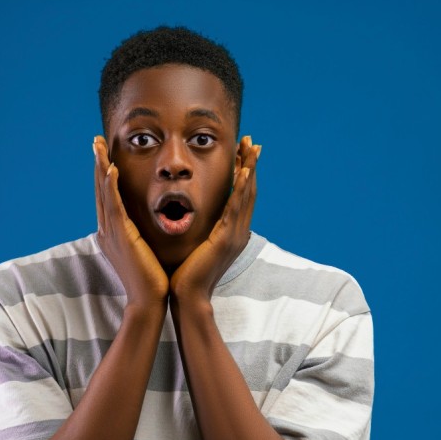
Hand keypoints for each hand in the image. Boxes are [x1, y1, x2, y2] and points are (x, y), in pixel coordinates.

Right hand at [93, 135, 168, 309]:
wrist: (149, 301)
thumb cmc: (151, 279)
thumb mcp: (142, 251)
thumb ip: (138, 236)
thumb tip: (142, 226)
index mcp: (112, 233)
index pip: (106, 197)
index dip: (104, 174)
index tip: (104, 154)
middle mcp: (107, 230)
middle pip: (100, 190)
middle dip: (98, 164)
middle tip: (96, 141)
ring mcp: (111, 232)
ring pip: (104, 193)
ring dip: (101, 168)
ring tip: (99, 146)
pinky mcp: (121, 236)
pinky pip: (114, 206)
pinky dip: (110, 186)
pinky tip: (111, 169)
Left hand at [170, 135, 260, 303]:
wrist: (187, 297)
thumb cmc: (187, 274)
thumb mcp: (199, 246)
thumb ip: (204, 232)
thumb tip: (199, 220)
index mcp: (231, 233)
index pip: (241, 197)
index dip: (245, 173)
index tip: (244, 152)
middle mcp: (238, 232)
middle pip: (249, 191)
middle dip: (251, 165)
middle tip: (253, 142)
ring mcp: (234, 236)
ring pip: (246, 196)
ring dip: (249, 170)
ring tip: (251, 148)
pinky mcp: (225, 239)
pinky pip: (235, 209)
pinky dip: (241, 189)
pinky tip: (244, 173)